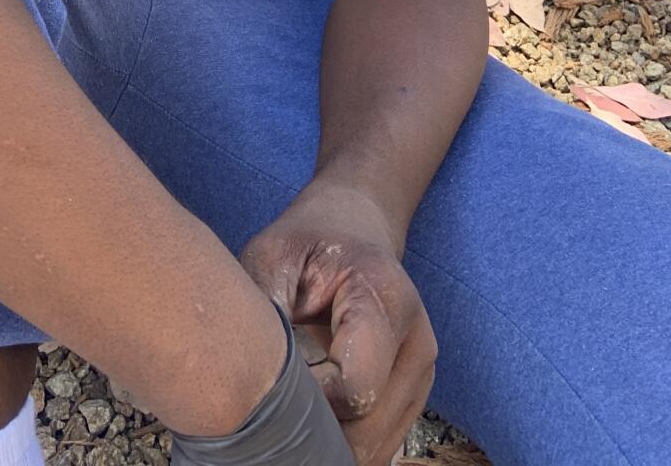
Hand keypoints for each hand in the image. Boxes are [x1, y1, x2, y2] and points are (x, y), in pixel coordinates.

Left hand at [239, 184, 436, 465]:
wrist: (351, 226)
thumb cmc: (305, 243)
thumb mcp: (271, 259)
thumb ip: (266, 313)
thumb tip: (247, 380)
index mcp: (383, 299)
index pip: (356, 389)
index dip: (309, 403)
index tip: (272, 386)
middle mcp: (417, 341)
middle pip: (369, 429)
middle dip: (318, 431)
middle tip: (272, 411)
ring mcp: (422, 370)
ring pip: (377, 444)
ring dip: (333, 440)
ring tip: (290, 413)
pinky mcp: (415, 390)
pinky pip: (381, 440)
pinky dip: (347, 440)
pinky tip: (314, 417)